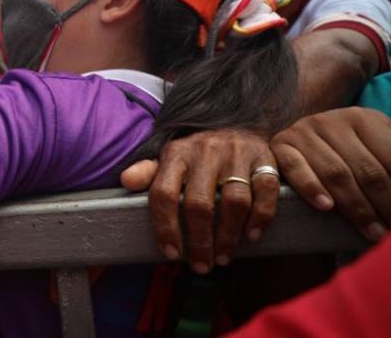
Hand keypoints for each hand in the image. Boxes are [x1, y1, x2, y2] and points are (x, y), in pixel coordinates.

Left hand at [121, 129, 279, 273]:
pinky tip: (251, 236)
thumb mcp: (170, 159)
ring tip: (222, 257)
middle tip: (201, 265)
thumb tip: (125, 181)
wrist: (239, 126)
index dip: (166, 226)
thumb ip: (148, 172)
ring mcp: (237, 154)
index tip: (171, 253)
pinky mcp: (264, 159)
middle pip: (200, 203)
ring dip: (228, 236)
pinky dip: (260, 217)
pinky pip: (265, 191)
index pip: (164, 192)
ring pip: (234, 201)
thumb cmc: (199, 154)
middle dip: (199, 241)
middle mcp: (206, 151)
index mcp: (177, 153)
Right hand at [271, 107, 390, 241]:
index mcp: (364, 118)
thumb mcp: (375, 148)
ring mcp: (303, 131)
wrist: (304, 138)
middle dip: (386, 205)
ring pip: (336, 173)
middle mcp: (332, 121)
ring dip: (357, 208)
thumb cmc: (347, 152)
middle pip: (367, 170)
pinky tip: (327, 207)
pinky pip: (296, 168)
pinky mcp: (281, 145)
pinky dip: (311, 188)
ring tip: (373, 233)